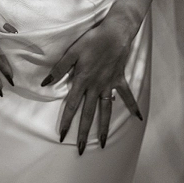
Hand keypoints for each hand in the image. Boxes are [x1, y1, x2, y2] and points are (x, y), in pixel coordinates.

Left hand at [40, 20, 142, 154]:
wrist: (115, 33)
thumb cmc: (92, 40)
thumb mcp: (72, 52)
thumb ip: (59, 68)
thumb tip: (45, 82)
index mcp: (83, 80)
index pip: (72, 105)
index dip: (66, 120)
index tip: (62, 136)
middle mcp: (96, 86)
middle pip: (89, 113)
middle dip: (84, 132)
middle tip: (81, 149)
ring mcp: (109, 84)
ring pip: (106, 110)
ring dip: (104, 127)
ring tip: (103, 143)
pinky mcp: (120, 79)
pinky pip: (127, 95)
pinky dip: (133, 106)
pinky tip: (138, 118)